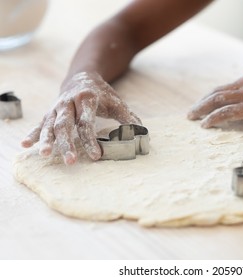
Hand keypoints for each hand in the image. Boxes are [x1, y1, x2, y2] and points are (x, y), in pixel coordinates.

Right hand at [21, 72, 140, 164]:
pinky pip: (40, 123)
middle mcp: (69, 102)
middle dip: (67, 143)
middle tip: (70, 161)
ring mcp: (57, 107)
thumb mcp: (117, 103)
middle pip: (66, 124)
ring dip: (46, 139)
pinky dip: (33, 134)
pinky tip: (26, 146)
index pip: (87, 122)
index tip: (96, 155)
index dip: (91, 139)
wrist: (83, 76)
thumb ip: (129, 119)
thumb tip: (143, 135)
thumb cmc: (102, 94)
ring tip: (44, 154)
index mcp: (87, 99)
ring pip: (49, 124)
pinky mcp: (50, 111)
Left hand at [187, 71, 242, 129]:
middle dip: (201, 103)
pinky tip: (205, 125)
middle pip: (216, 93)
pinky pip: (225, 113)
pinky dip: (212, 119)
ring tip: (192, 118)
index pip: (223, 88)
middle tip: (191, 113)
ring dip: (202, 110)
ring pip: (217, 101)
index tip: (201, 105)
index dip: (210, 97)